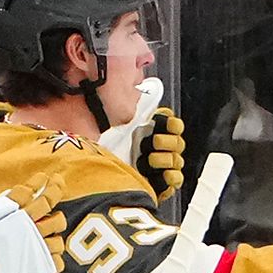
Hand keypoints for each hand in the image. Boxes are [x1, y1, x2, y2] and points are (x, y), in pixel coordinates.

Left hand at [99, 79, 184, 201]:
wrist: (95, 175)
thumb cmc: (105, 148)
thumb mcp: (115, 124)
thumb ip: (128, 107)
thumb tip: (137, 88)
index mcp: (149, 133)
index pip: (171, 125)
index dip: (170, 123)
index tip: (161, 121)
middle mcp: (156, 150)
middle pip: (177, 142)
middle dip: (166, 141)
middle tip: (152, 143)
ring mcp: (158, 167)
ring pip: (177, 160)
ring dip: (165, 159)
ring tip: (148, 161)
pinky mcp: (158, 185)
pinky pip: (176, 180)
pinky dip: (170, 177)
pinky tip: (162, 175)